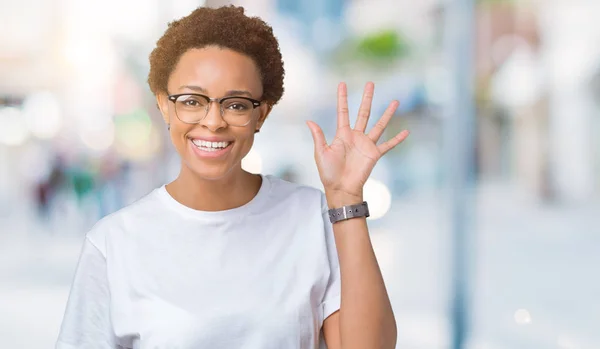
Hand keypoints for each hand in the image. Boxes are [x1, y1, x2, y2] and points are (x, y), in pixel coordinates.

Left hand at [307, 82, 409, 203]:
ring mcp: (366, 145)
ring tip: (395, 101)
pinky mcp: (374, 155)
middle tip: (371, 83)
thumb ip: (318, 136)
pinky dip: (397, 139)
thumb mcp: (321, 152)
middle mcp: (356, 136)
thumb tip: (309, 121)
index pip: (343, 112)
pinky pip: (388, 145)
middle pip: (363, 113)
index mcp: (342, 134)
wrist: (341, 188)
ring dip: (387, 114)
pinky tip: (406, 132)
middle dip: (367, 98)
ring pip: (379, 125)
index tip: (342, 84)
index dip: (342, 98)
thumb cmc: (328, 172)